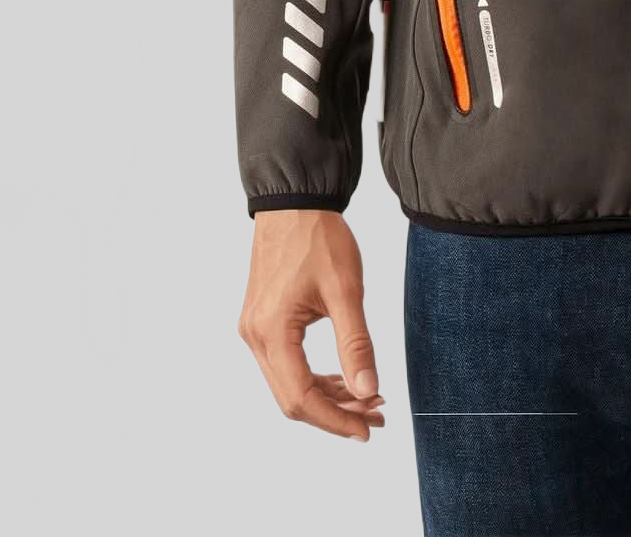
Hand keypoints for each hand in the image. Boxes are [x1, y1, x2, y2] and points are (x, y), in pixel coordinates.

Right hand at [238, 208, 386, 439]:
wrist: (294, 201)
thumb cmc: (318, 237)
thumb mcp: (346, 289)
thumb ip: (356, 343)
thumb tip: (368, 390)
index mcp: (272, 331)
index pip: (301, 397)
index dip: (336, 420)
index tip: (369, 429)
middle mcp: (255, 337)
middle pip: (292, 398)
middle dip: (336, 412)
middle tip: (376, 416)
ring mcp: (254, 330)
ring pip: (288, 384)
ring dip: (327, 396)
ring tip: (368, 399)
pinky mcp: (262, 321)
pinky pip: (285, 364)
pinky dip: (314, 377)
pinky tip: (342, 378)